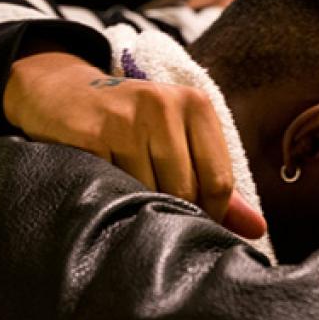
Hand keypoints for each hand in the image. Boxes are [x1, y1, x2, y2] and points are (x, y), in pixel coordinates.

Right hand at [3, 50, 265, 238]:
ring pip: (148, 193)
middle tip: (156, 216)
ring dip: (138, 208)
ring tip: (128, 199)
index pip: (219, 181)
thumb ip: (217, 183)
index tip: (194, 222)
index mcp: (196, 105)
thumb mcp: (178, 139)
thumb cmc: (131, 122)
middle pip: (185, 191)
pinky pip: (111, 188)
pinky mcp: (90, 133)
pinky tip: (103, 187)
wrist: (61, 90)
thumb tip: (257, 229)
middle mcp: (165, 105)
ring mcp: (126, 118)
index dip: (211, 213)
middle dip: (173, 213)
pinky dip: (109, 198)